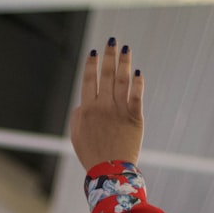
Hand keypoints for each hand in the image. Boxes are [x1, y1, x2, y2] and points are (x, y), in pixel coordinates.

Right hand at [69, 38, 143, 171]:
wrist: (110, 171)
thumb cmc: (91, 154)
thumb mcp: (76, 135)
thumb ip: (78, 115)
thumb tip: (83, 102)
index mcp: (87, 109)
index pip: (89, 80)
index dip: (91, 64)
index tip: (93, 51)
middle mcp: (103, 106)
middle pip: (106, 75)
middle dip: (109, 56)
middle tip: (112, 41)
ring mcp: (119, 111)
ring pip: (121, 81)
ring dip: (123, 63)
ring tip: (125, 49)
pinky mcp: (135, 118)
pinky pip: (136, 96)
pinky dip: (137, 83)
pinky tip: (138, 72)